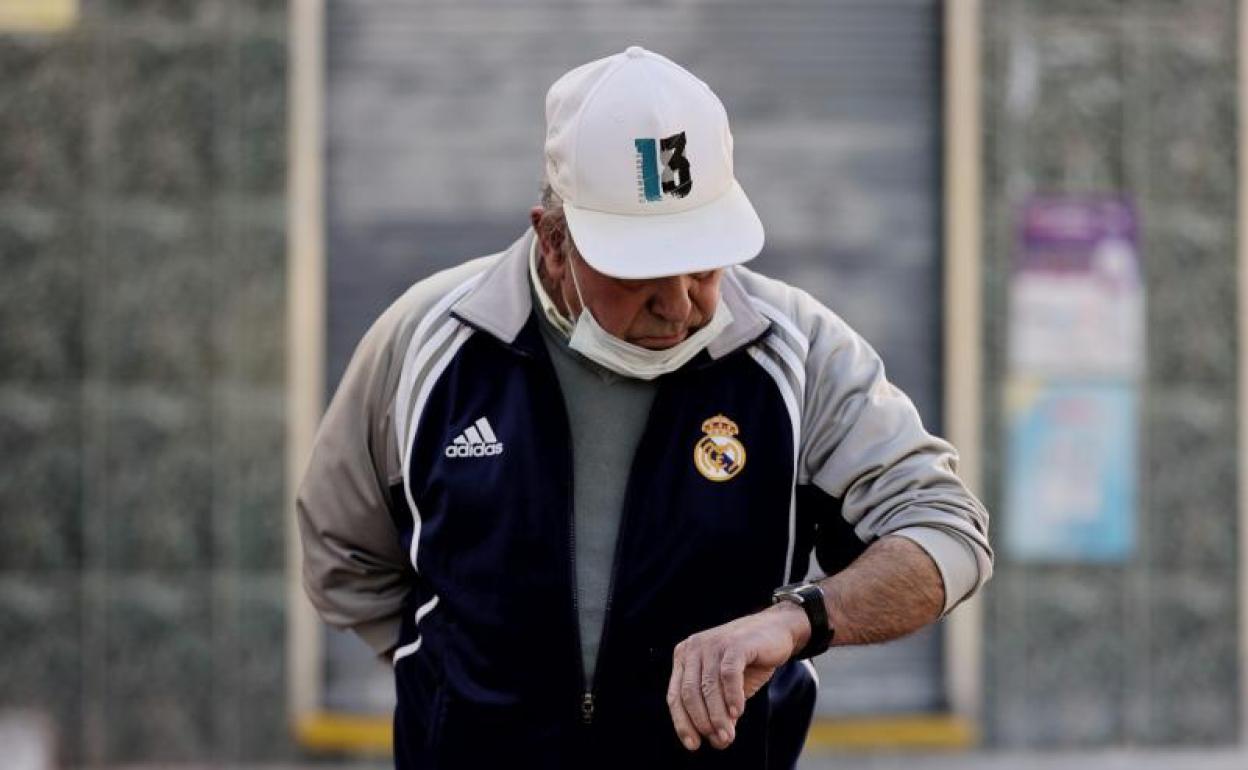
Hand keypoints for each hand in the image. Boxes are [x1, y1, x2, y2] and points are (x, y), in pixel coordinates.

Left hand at [666, 602, 810, 750]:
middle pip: (690, 694)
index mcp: (684, 657)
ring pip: (709, 687)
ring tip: (728, 735)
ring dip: (718, 716)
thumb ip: (720, 710)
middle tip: (720, 741)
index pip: (675, 696)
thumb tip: (718, 741)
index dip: (682, 723)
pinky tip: (738, 713)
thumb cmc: (749, 662)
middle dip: (703, 722)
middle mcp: (694, 648)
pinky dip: (732, 697)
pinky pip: (729, 674)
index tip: (693, 745)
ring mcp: (713, 643)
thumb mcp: (728, 689)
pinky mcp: (735, 643)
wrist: (777, 631)